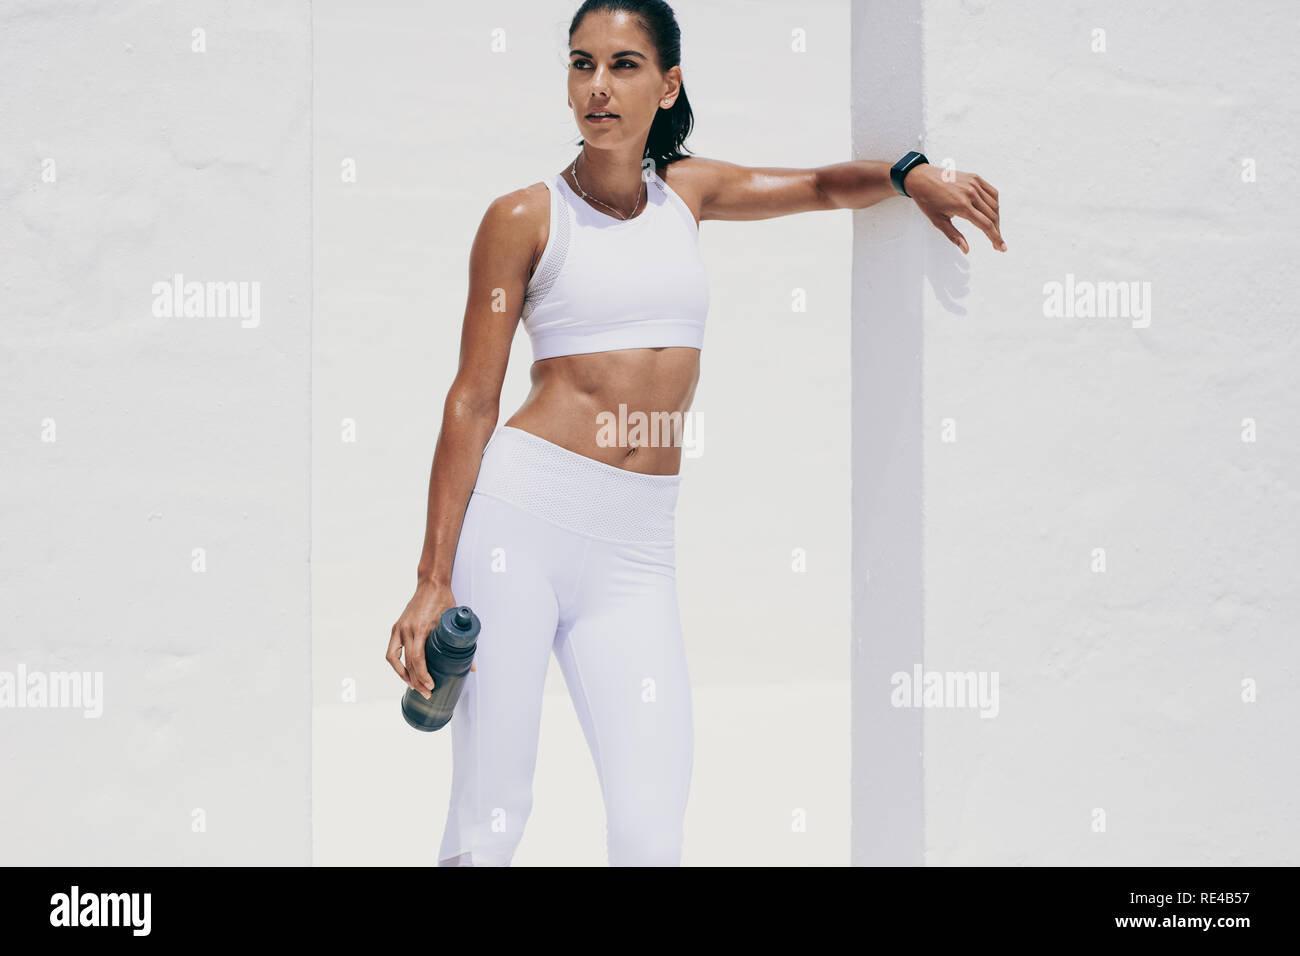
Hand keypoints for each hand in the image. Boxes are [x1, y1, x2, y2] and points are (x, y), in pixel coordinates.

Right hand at [387, 580, 475, 699]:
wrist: (431, 584)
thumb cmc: (444, 600)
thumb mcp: (454, 621)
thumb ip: (464, 644)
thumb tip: (472, 667)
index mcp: (421, 627)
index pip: (418, 658)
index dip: (423, 675)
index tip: (431, 686)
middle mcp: (406, 628)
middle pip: (407, 662)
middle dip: (416, 681)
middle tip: (426, 693)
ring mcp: (399, 628)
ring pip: (394, 658)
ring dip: (403, 675)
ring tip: (413, 686)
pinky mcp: (397, 628)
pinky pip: (392, 651)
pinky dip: (397, 664)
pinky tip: (405, 673)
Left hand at [904, 164, 1005, 254]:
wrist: (921, 178)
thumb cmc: (927, 200)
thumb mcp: (938, 221)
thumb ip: (954, 236)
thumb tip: (966, 250)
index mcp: (962, 206)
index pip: (985, 225)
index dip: (996, 238)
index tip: (1002, 248)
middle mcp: (971, 194)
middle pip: (992, 216)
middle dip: (997, 231)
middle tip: (997, 243)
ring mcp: (974, 184)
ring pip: (994, 204)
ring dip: (996, 219)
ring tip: (993, 229)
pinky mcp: (975, 178)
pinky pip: (992, 192)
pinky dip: (995, 203)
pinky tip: (993, 212)